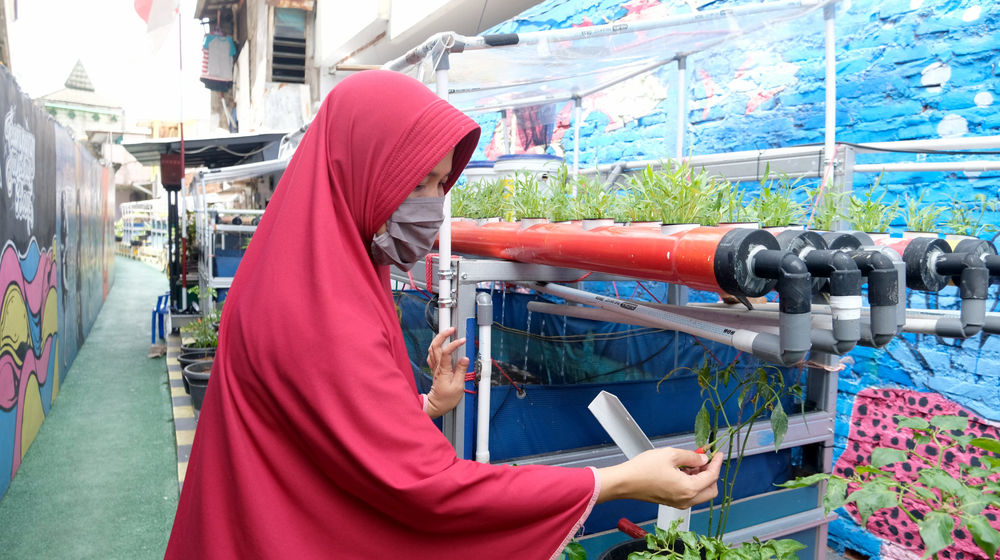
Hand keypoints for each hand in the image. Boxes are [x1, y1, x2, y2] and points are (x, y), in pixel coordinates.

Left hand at [424, 327, 468, 418]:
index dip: (454, 344)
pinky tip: (440, 346)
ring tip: (447, 333)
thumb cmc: (446, 399)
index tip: (463, 340)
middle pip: (435, 346)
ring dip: (438, 339)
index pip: (446, 352)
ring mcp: (434, 367)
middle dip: (442, 335)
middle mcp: (437, 367)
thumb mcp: (458, 387)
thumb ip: (461, 371)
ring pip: (432, 348)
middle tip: (452, 329)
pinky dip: (435, 347)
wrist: (435, 406)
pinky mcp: (435, 369)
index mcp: (443, 370)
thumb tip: (465, 358)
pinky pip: (432, 355)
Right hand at [596, 447, 722, 506]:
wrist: (625, 482)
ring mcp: (679, 503)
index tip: (717, 454)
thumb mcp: (671, 454)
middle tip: (706, 460)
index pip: (712, 476)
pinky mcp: (672, 502)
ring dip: (701, 479)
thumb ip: (692, 457)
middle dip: (711, 474)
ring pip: (701, 493)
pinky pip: (690, 494)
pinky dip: (692, 483)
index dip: (717, 463)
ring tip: (692, 462)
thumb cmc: (643, 469)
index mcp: (689, 489)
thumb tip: (703, 460)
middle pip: (711, 490)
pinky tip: (683, 470)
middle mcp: (686, 500)